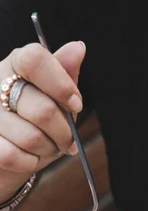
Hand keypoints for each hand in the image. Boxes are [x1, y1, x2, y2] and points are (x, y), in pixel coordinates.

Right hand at [0, 41, 85, 199]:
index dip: (61, 85)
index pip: (34, 60)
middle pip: (43, 109)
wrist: (7, 154)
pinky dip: (29, 162)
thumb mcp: (54, 97)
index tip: (76, 104)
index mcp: (15, 64)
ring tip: (46, 146)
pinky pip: (13, 156)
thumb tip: (77, 48)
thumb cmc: (35, 121)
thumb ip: (64, 75)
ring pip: (31, 137)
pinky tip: (29, 157)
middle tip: (66, 139)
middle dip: (64, 133)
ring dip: (48, 149)